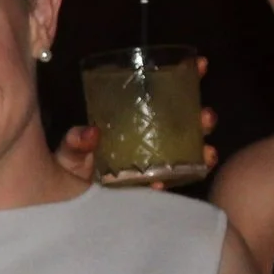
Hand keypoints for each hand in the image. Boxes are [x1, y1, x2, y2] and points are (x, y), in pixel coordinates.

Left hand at [55, 57, 217, 186]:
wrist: (66, 208)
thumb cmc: (70, 171)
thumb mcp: (69, 153)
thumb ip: (75, 142)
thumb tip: (90, 132)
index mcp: (133, 123)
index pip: (163, 96)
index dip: (185, 79)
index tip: (199, 65)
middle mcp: (149, 142)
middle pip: (183, 126)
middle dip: (201, 120)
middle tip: (206, 116)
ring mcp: (153, 167)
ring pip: (187, 155)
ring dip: (201, 151)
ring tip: (207, 152)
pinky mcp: (149, 191)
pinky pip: (169, 185)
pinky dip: (173, 183)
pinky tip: (167, 184)